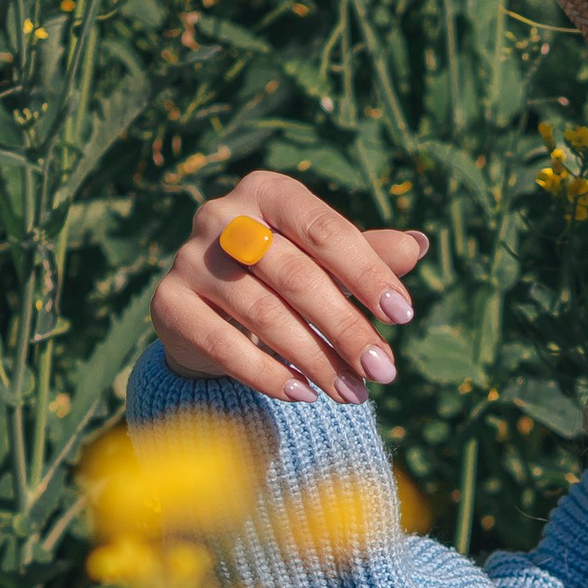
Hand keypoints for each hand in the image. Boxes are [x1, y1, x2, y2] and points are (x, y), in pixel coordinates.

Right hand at [153, 170, 428, 407]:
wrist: (208, 311)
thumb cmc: (282, 277)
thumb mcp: (326, 261)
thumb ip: (368, 254)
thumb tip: (418, 245)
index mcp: (268, 191)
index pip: (325, 230)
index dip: (367, 272)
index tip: (403, 314)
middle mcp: (222, 214)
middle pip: (296, 276)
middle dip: (346, 328)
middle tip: (384, 370)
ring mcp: (189, 257)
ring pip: (264, 314)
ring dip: (316, 360)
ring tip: (353, 393)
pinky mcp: (168, 302)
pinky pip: (224, 344)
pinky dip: (268, 375)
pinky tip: (304, 395)